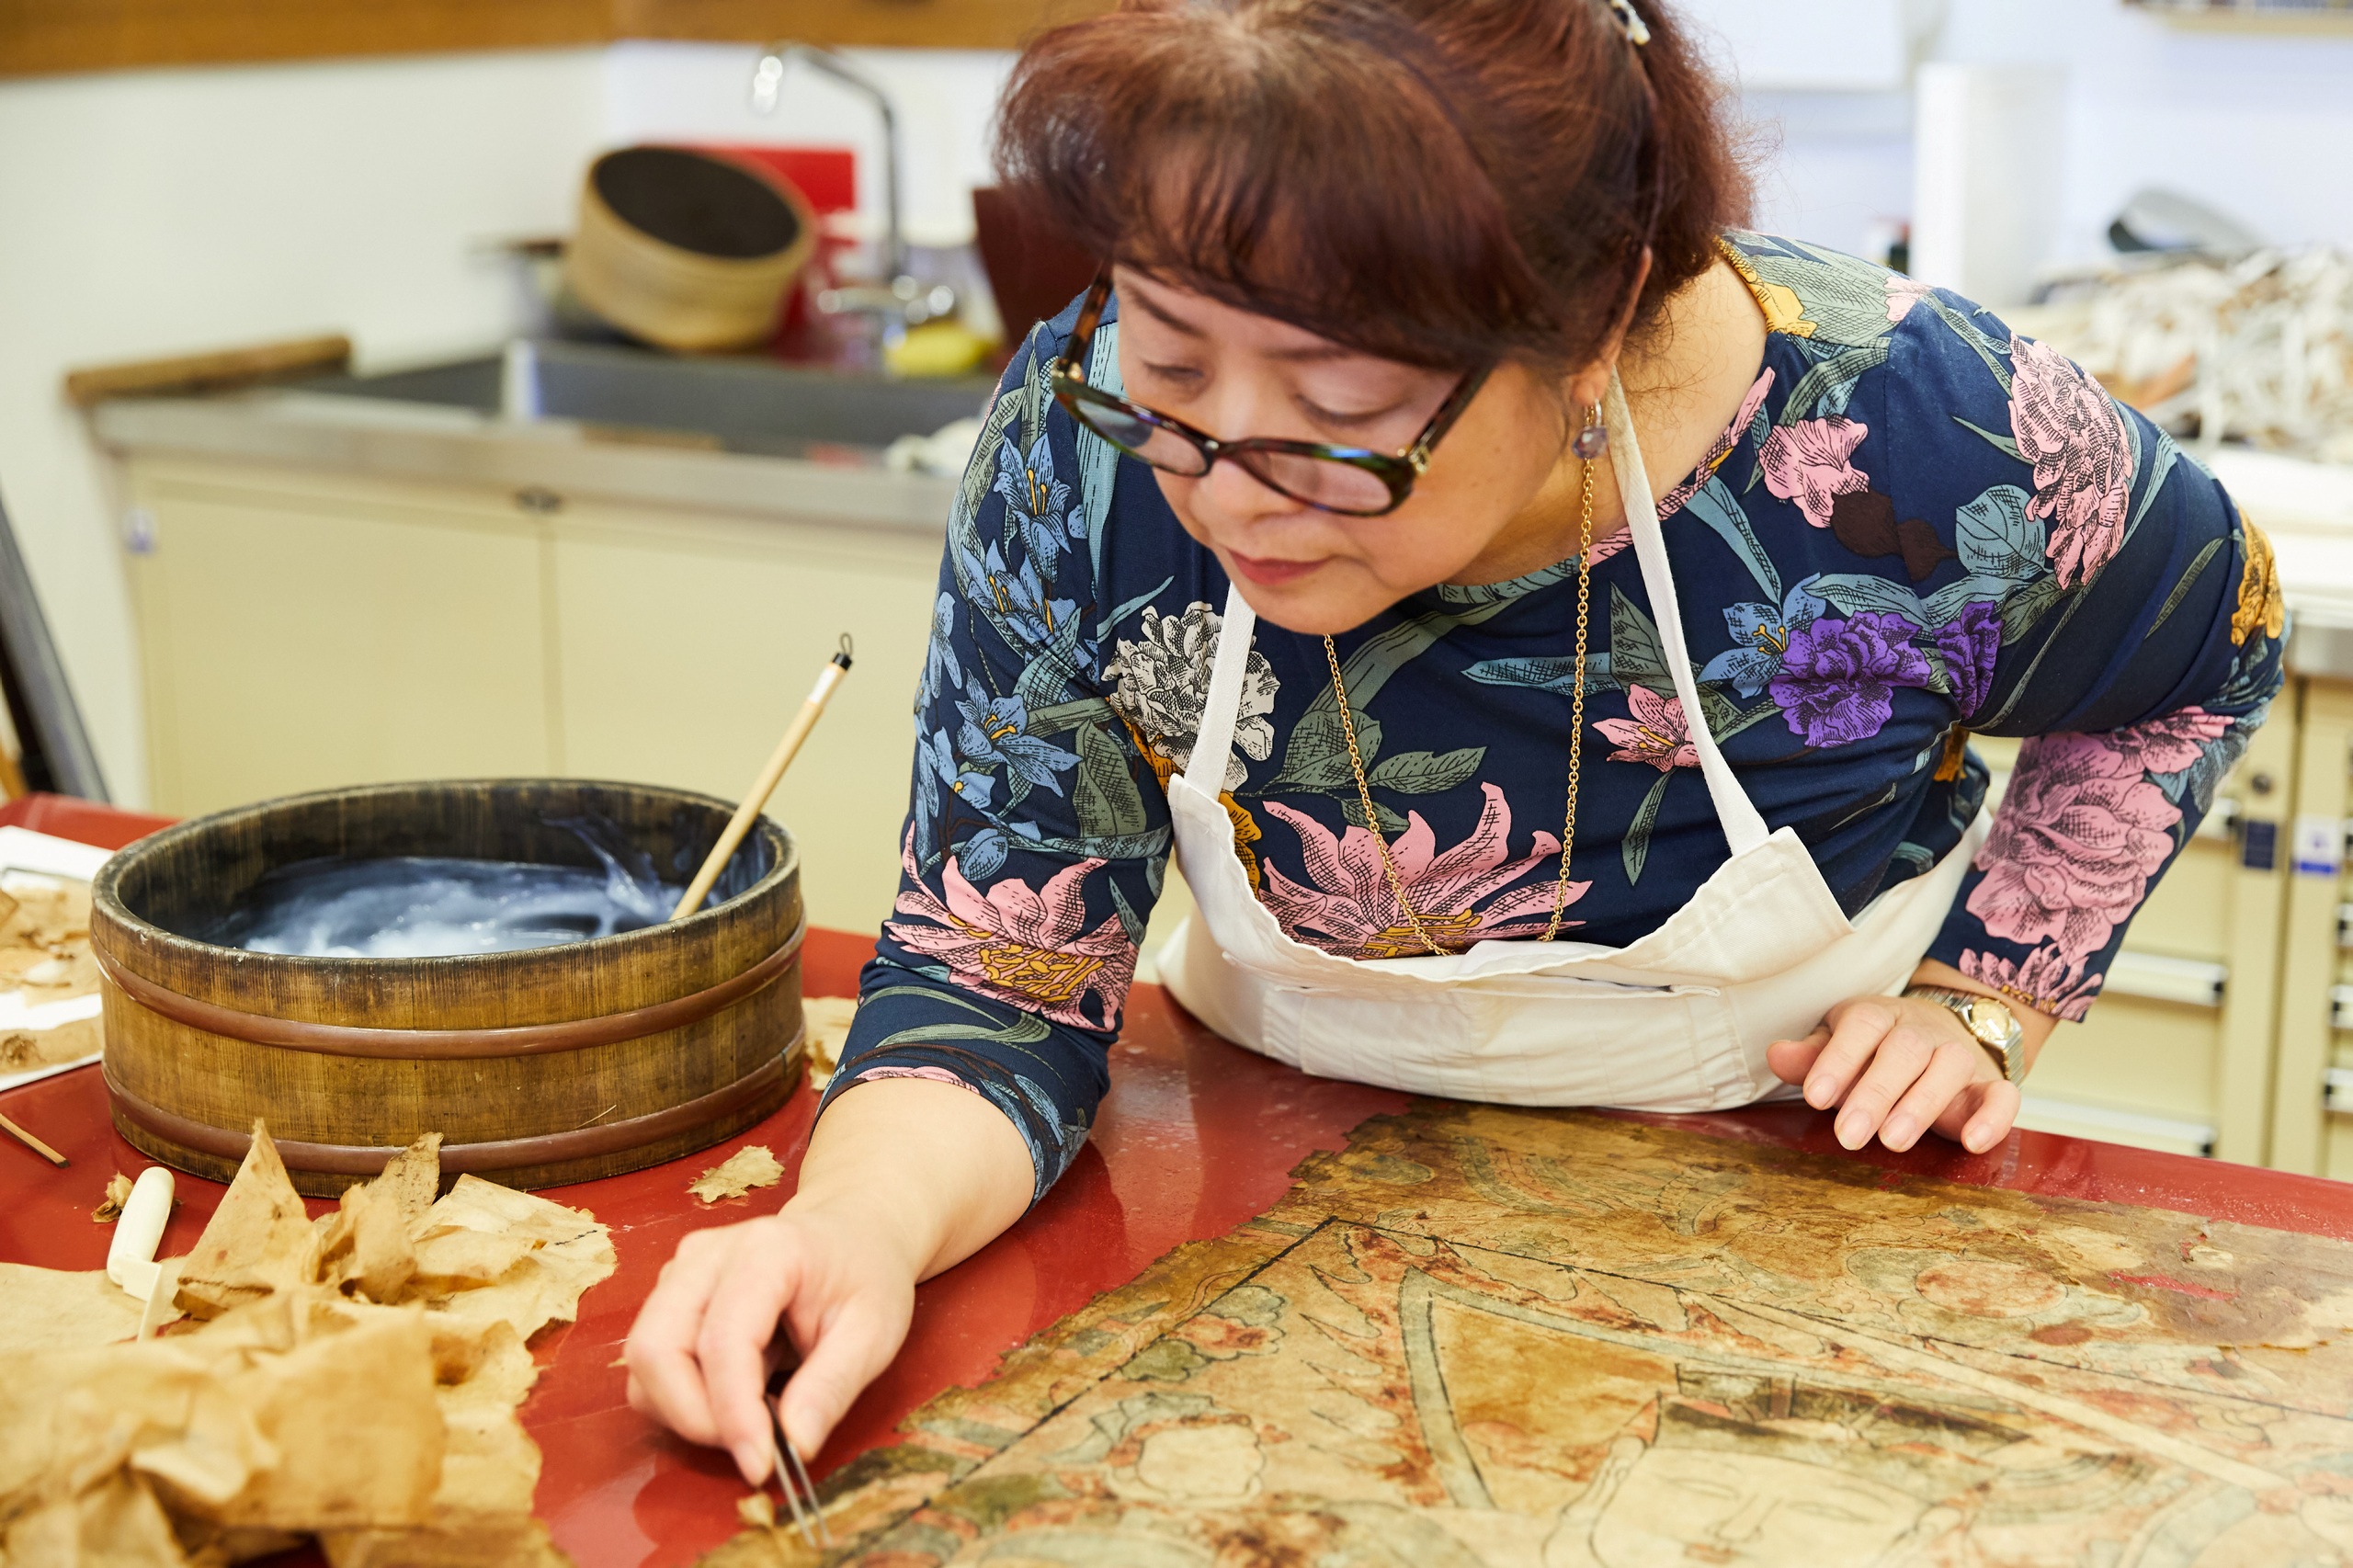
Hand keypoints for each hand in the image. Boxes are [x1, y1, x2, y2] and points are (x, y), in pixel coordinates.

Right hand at [624, 1201, 919, 1485]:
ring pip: (644, 1360)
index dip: (733, 1413)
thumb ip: (832, 1387)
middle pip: (656, 1349)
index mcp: (766, 1251)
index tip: (760, 1464)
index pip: (723, 1341)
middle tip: (753, 1444)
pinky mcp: (670, 1294)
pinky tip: (738, 1389)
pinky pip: (651, 1361)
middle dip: (694, 1416)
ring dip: (686, 1409)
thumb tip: (796, 1446)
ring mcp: (680, 1272)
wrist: (851, 1232)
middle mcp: (707, 1256)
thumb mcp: (874, 1333)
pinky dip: (683, 1396)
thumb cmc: (865, 1275)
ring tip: (754, 1409)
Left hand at [1765, 994, 2020, 1154]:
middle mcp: (1921, 1032)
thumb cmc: (1876, 1048)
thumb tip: (1776, 1055)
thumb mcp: (1839, 1044)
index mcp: (1878, 1017)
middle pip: (1903, 1051)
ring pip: (1949, 1068)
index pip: (1860, 1028)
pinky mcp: (1991, 1086)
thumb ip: (1811, 1056)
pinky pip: (2003, 1096)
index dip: (1838, 1060)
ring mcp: (1959, 1057)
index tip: (1815, 1097)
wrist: (1946, 1032)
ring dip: (1921, 1104)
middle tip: (1848, 1134)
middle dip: (1874, 1093)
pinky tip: (1972, 1143)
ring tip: (1892, 1141)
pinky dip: (1994, 1118)